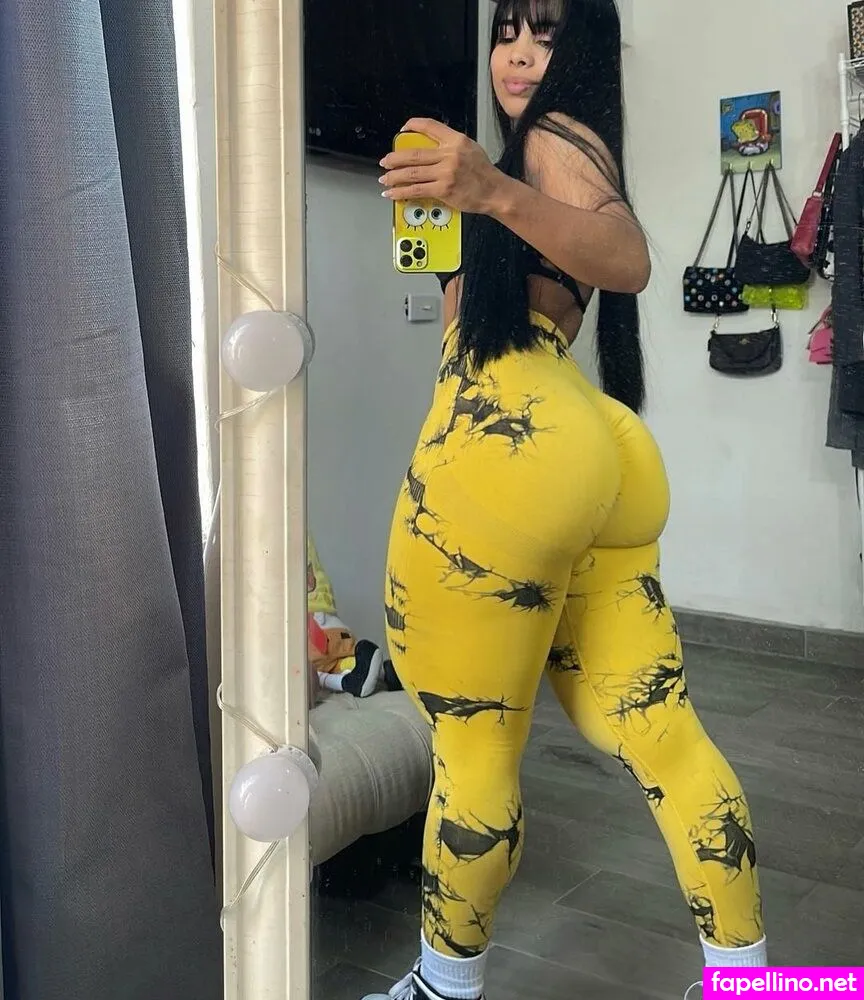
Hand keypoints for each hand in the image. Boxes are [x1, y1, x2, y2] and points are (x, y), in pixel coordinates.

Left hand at [379, 118, 503, 214]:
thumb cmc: (483, 173)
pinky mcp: (443, 190)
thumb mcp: (470, 149)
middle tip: (385, 161)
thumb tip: (430, 146)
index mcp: (455, 140)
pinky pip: (416, 190)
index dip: (412, 126)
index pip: (429, 126)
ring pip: (412, 173)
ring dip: (394, 176)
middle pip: (414, 154)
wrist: (495, 191)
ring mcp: (445, 173)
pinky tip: (392, 193)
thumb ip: (450, 145)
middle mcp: (449, 154)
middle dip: (395, 158)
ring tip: (384, 178)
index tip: (402, 131)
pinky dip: (401, 192)